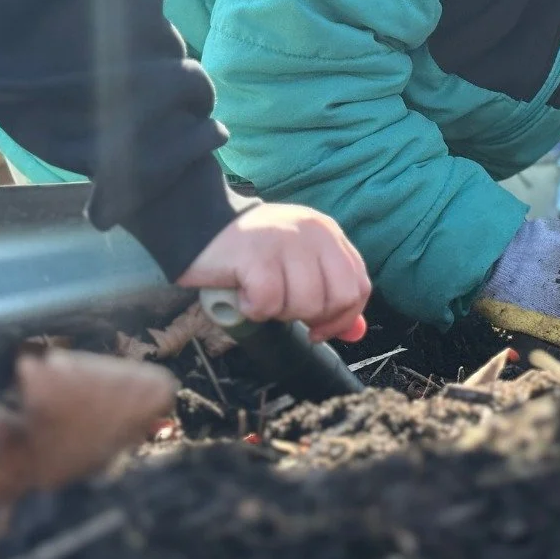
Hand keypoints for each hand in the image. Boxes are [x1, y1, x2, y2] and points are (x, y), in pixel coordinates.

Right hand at [177, 203, 370, 342]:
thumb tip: (356, 333)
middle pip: (339, 298)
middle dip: (311, 316)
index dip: (342, 318)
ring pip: (306, 303)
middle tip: (282, 305)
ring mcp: (287, 240)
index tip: (317, 330)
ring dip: (279, 312)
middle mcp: (314, 233)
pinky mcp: (257, 253)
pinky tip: (242, 292)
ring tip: (259, 293)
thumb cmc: (252, 254)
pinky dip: (253, 309)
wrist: (199, 225)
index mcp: (329, 234)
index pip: (359, 286)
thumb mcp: (300, 266)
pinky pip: (269, 302)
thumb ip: (330, 295)